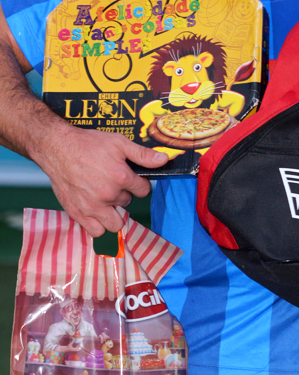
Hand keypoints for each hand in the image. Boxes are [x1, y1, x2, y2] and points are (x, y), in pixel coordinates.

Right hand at [33, 124, 167, 236]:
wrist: (57, 148)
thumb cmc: (88, 143)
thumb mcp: (119, 142)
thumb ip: (142, 154)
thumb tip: (164, 160)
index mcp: (121, 177)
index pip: (143, 190)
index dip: (139, 184)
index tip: (131, 179)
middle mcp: (108, 195)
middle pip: (127, 203)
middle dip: (123, 195)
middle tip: (112, 183)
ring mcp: (92, 206)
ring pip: (115, 223)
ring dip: (114, 214)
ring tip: (106, 199)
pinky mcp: (77, 213)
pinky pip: (96, 231)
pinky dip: (98, 225)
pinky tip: (96, 212)